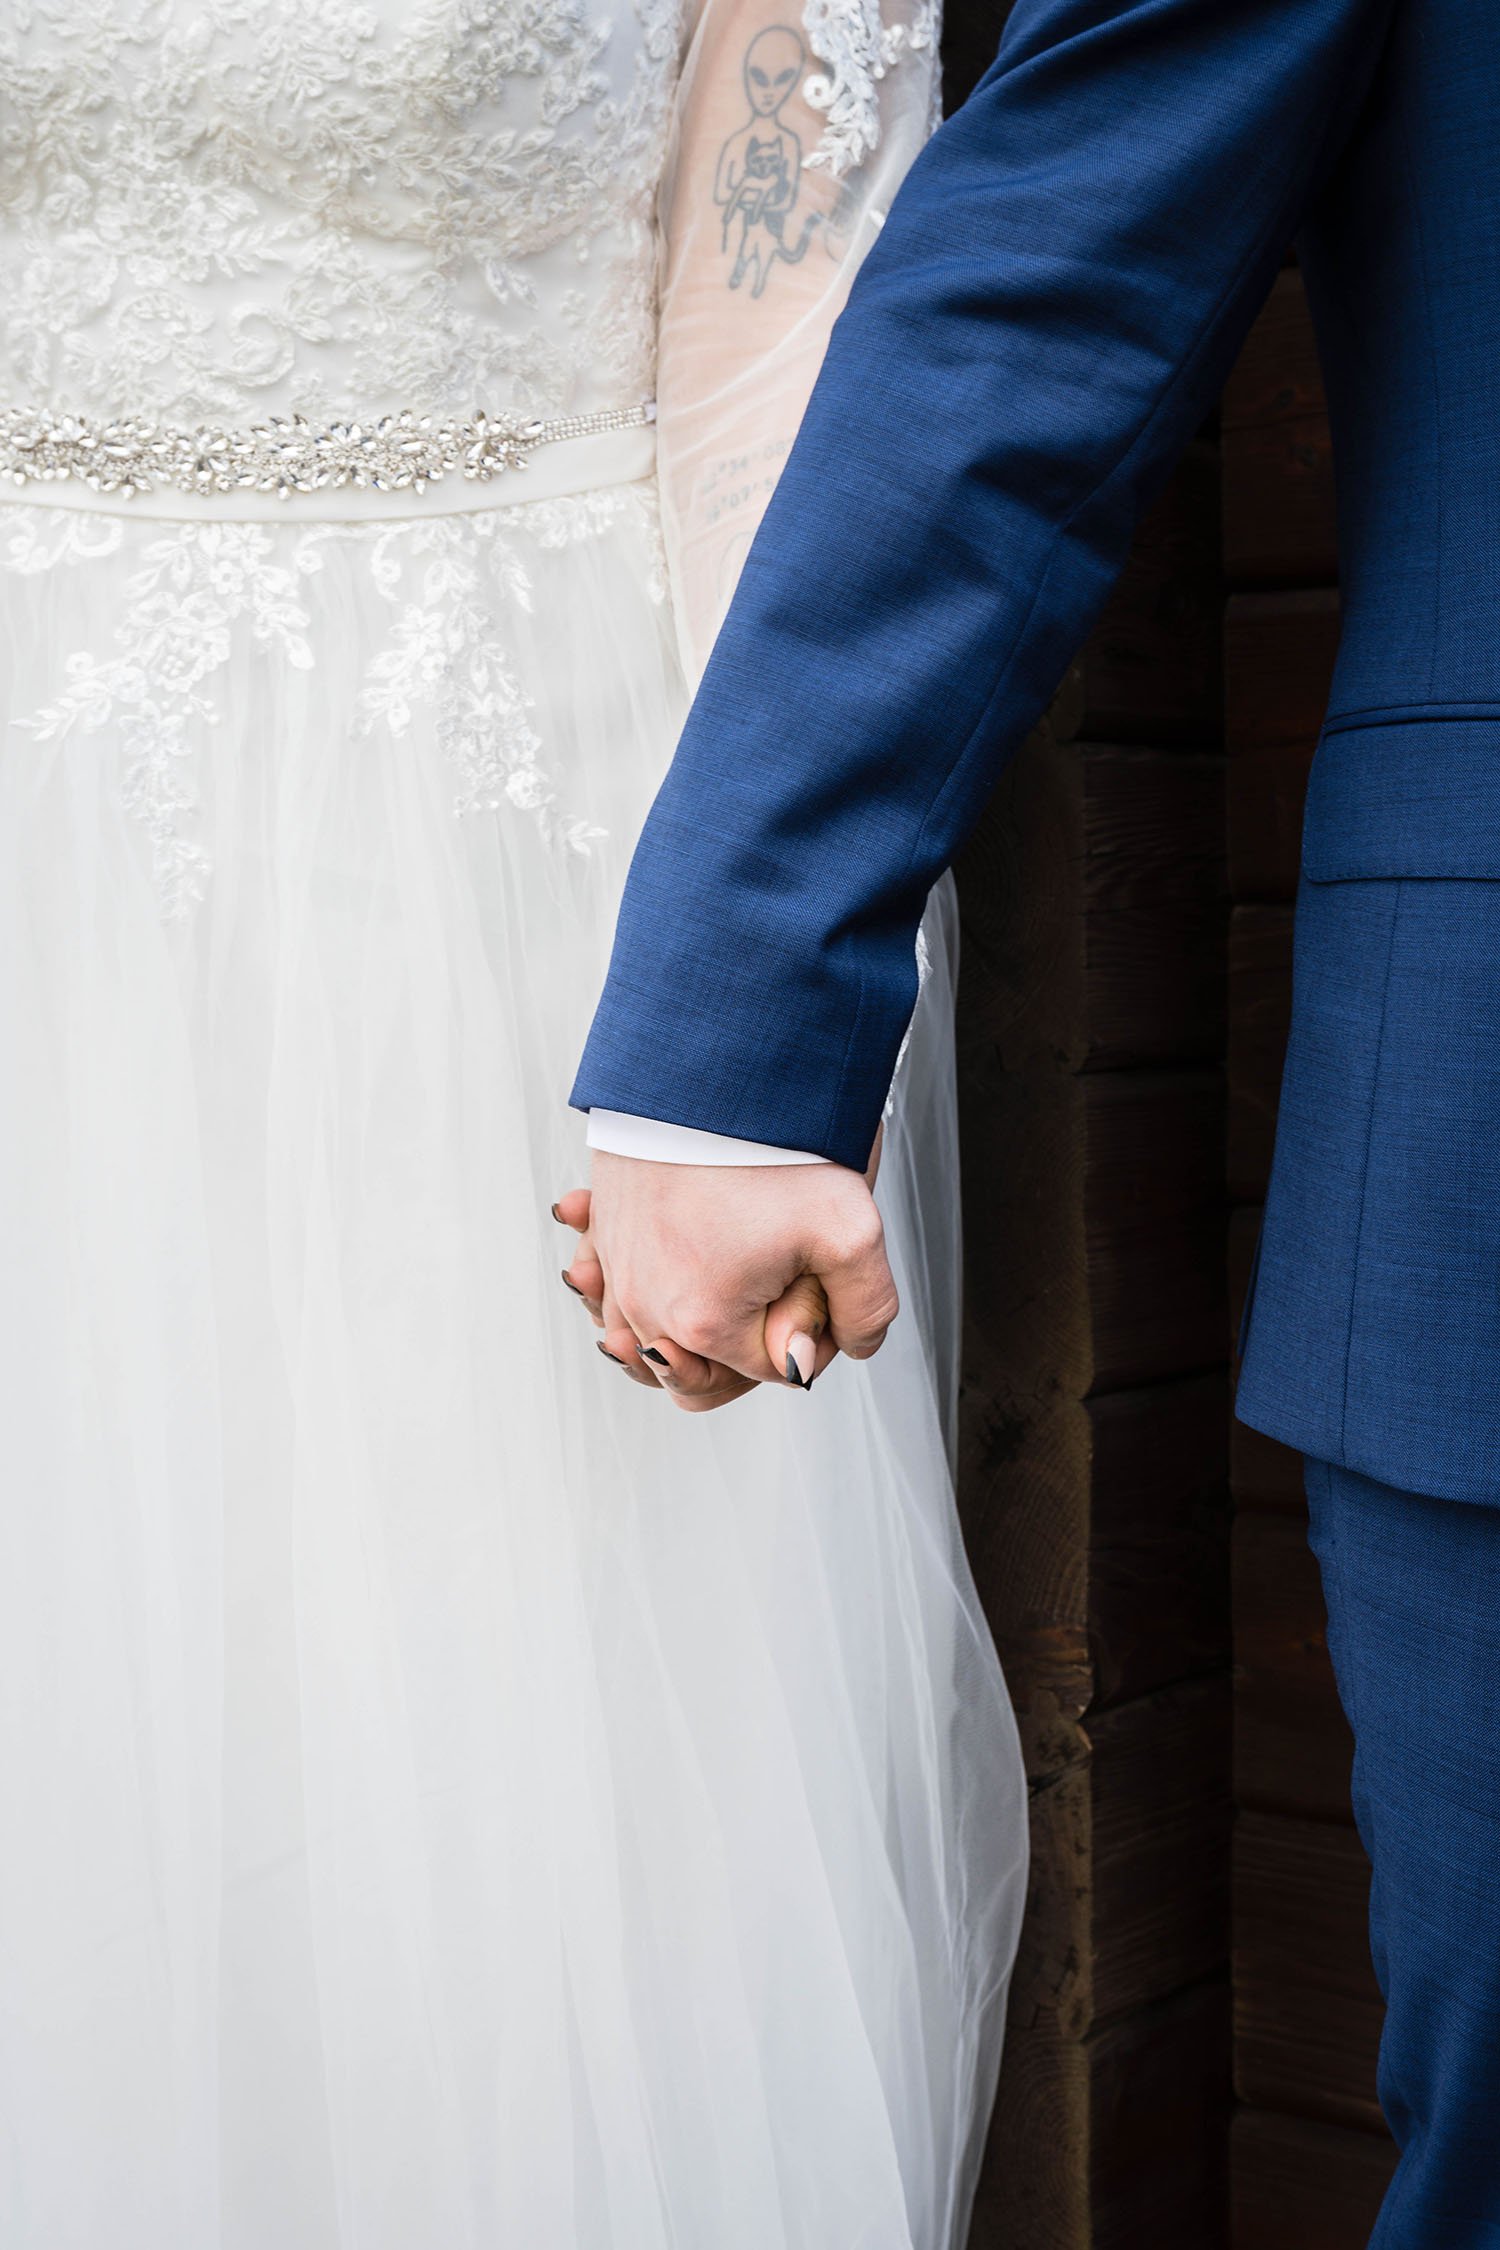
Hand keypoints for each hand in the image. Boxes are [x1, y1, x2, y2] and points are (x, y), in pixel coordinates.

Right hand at [554, 1142, 897, 1412]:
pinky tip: (664, 1257)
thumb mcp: (852, 1230)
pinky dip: (633, 1280)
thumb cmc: (775, 1142)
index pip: (775, 1368)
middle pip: (705, 1368)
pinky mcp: (603, 1232)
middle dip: (749, 1337)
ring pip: (652, 1338)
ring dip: (686, 1322)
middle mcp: (645, 1308)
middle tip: (784, 1277)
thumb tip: (845, 1349)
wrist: (707, 1061)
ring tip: (727, 1277)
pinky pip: (609, 1286)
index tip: (823, 1274)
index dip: (812, 1328)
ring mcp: (616, 1270)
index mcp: (705, 1325)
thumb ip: (864, 1310)